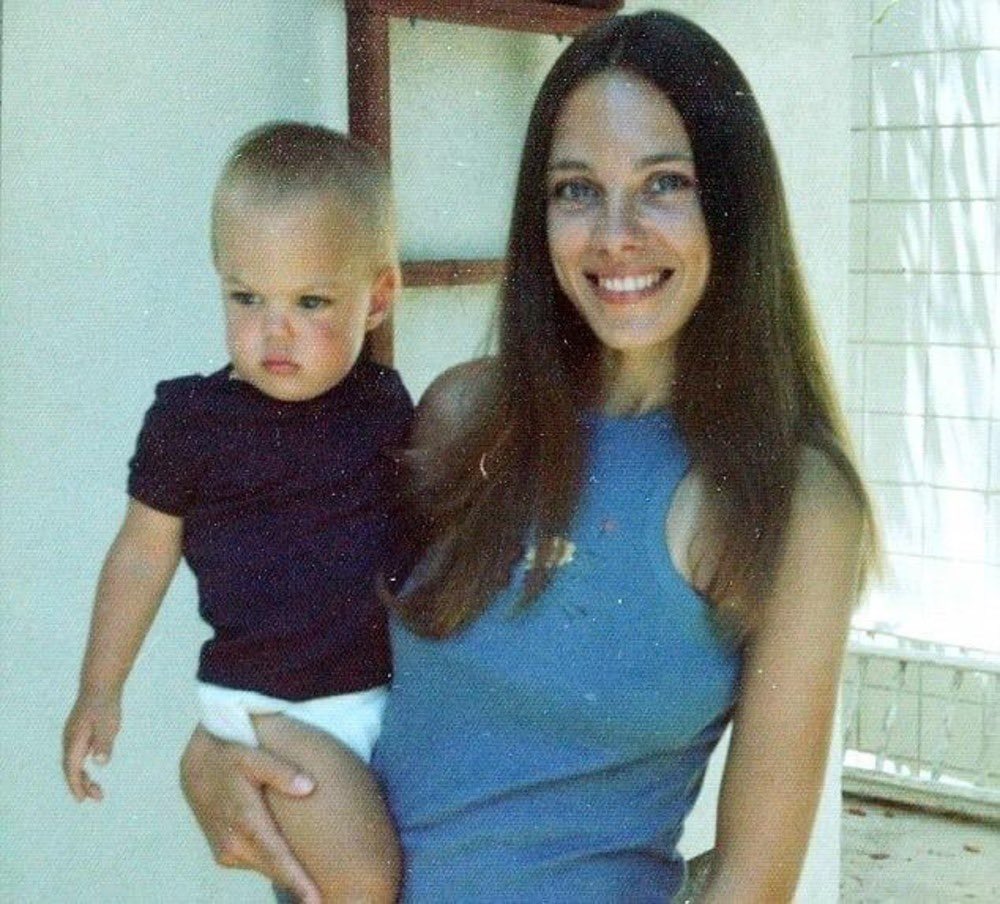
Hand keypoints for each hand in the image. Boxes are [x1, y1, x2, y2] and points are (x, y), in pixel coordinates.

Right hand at [62, 691, 120, 801]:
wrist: (100, 685)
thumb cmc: (105, 705)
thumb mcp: (108, 725)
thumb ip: (104, 743)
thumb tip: (100, 762)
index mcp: (74, 741)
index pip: (72, 769)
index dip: (76, 785)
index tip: (83, 799)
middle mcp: (69, 740)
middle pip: (71, 769)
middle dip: (81, 785)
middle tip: (98, 797)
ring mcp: (72, 736)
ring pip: (73, 763)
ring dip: (82, 777)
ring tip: (97, 789)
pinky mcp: (78, 733)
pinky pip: (77, 755)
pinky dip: (82, 767)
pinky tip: (92, 769)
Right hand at [180, 726, 320, 903]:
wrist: (195, 765)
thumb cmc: (228, 757)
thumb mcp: (253, 755)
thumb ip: (281, 770)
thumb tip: (308, 786)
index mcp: (245, 820)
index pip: (277, 856)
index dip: (297, 880)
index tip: (315, 900)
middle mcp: (234, 842)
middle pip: (274, 869)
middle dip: (298, 885)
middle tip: (326, 899)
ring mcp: (227, 850)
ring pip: (265, 867)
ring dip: (286, 874)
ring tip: (313, 885)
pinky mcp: (225, 852)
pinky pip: (256, 861)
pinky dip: (272, 863)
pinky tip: (289, 860)